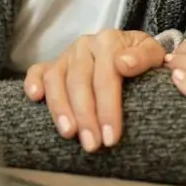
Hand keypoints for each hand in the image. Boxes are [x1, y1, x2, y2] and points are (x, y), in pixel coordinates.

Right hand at [24, 29, 164, 151]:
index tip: (112, 137)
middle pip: (80, 82)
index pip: (107, 77)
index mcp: (109, 41)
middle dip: (86, 117)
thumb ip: (144, 57)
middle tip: (92, 144)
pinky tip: (34, 98)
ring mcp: (67, 55)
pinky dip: (33, 82)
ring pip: (56, 79)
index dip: (108, 109)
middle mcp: (85, 45)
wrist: (131, 50)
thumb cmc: (141, 58)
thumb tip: (124, 63)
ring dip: (60, 108)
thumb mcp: (153, 53)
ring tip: (68, 133)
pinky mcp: (53, 63)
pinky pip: (37, 70)